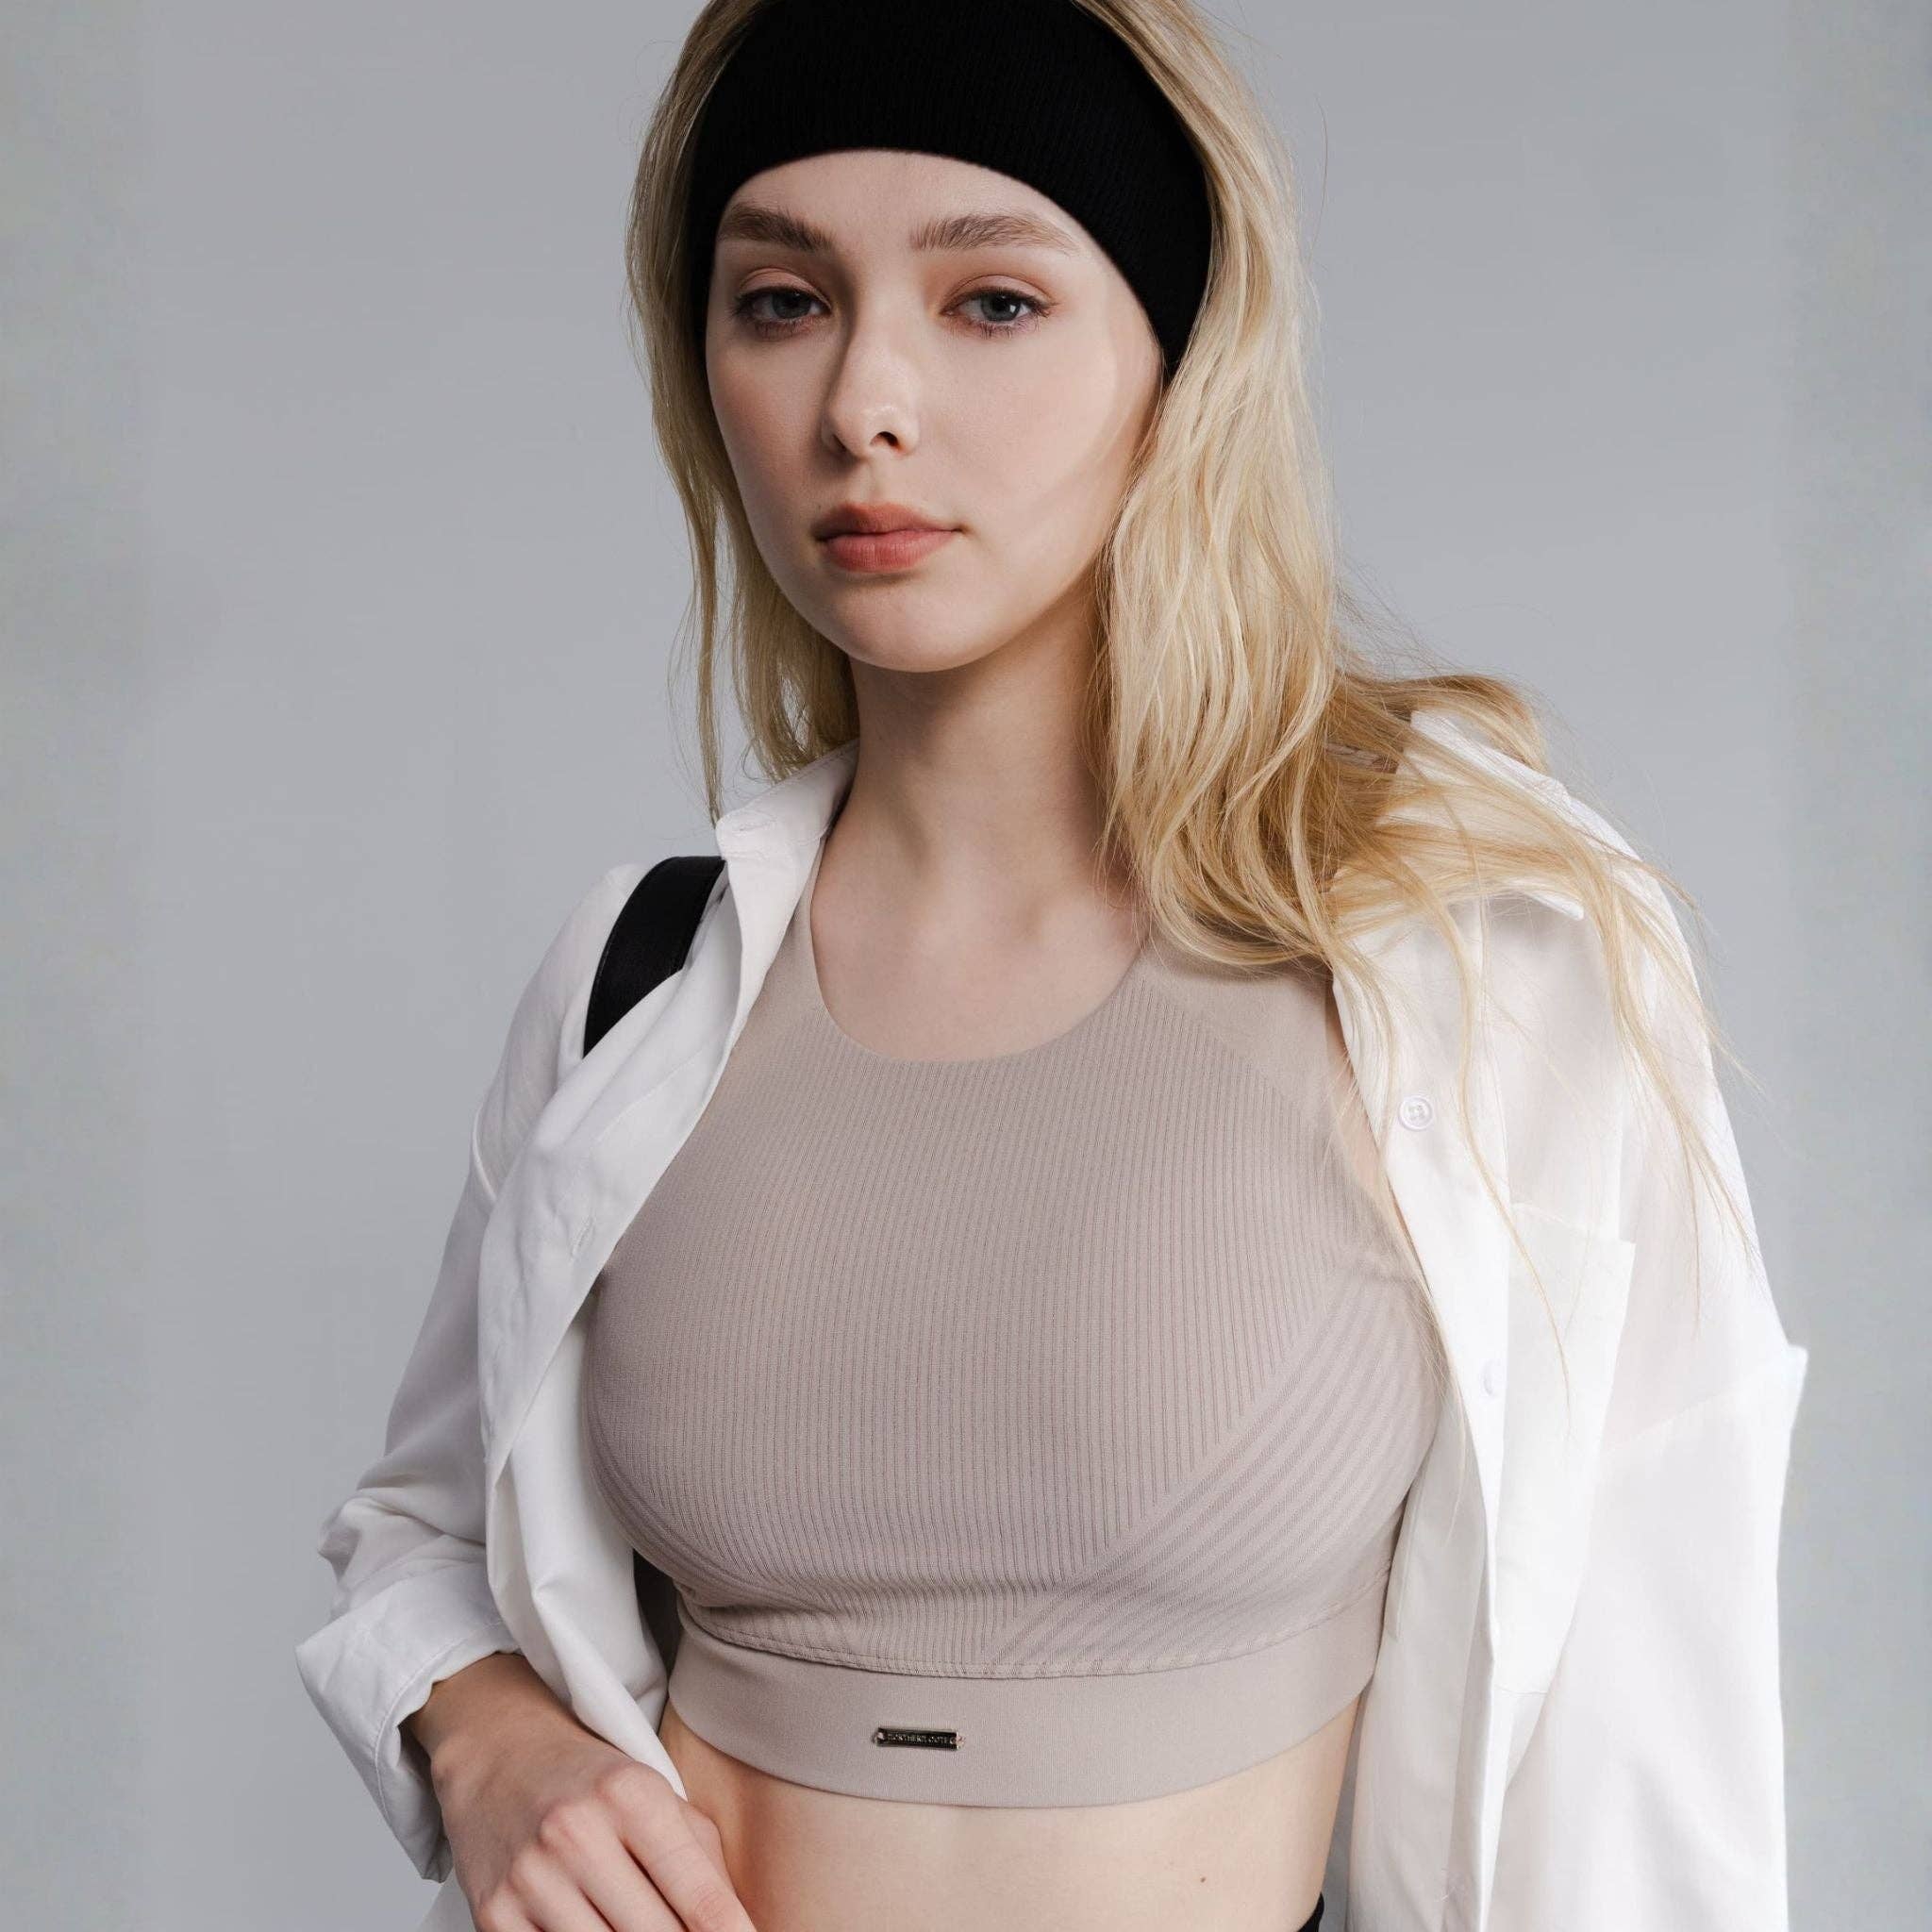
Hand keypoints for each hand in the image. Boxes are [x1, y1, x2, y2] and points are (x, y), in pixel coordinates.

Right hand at [430, 1684, 757, 1931]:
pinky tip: (602, 1931)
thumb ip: (702, 1859)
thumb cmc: (592, 1780)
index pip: (697, 1893)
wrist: (498, 1752)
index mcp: (632, 1795)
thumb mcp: (655, 1794)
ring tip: (645, 1928)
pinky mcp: (494, 1913)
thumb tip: (737, 1928)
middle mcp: (578, 1833)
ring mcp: (532, 1877)